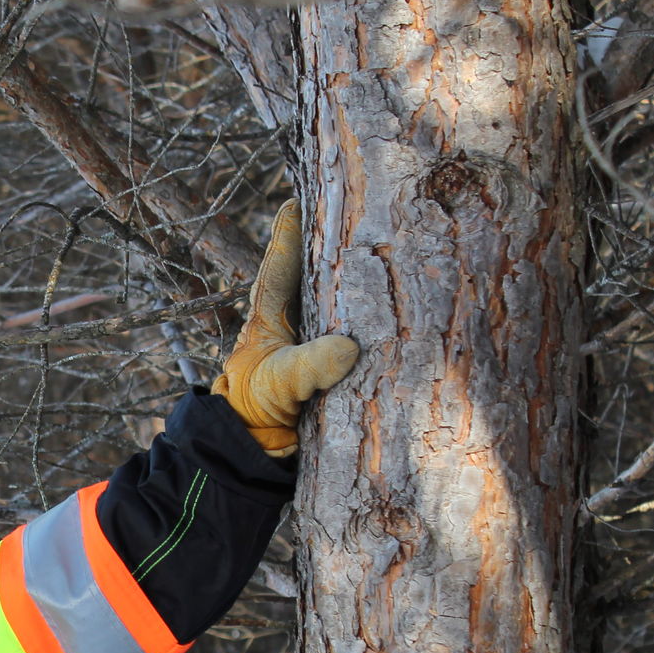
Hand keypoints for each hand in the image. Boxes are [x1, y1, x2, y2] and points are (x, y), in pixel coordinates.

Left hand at [214, 200, 359, 456]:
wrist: (258, 452)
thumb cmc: (256, 410)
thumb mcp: (280, 383)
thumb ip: (310, 365)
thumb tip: (348, 349)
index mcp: (268, 315)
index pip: (280, 264)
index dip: (289, 231)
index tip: (296, 200)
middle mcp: (292, 320)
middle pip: (312, 271)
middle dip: (332, 242)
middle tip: (356, 205)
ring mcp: (312, 339)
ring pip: (336, 298)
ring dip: (357, 276)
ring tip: (384, 242)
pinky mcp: (331, 362)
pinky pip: (354, 330)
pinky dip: (372, 316)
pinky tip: (397, 303)